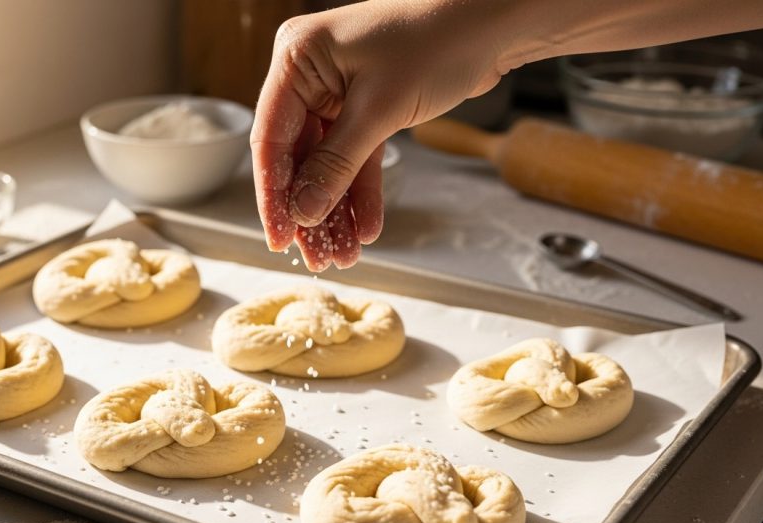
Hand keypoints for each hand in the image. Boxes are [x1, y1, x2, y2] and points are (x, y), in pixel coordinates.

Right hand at [251, 0, 506, 270]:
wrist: (492, 25)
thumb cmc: (435, 42)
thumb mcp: (378, 110)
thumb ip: (336, 164)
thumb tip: (303, 213)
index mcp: (297, 59)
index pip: (270, 138)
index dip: (273, 194)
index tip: (279, 238)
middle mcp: (310, 75)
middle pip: (298, 156)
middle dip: (311, 210)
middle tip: (317, 257)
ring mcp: (337, 92)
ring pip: (327, 163)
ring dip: (336, 209)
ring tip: (343, 254)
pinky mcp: (365, 107)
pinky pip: (355, 157)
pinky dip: (361, 192)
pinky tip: (367, 228)